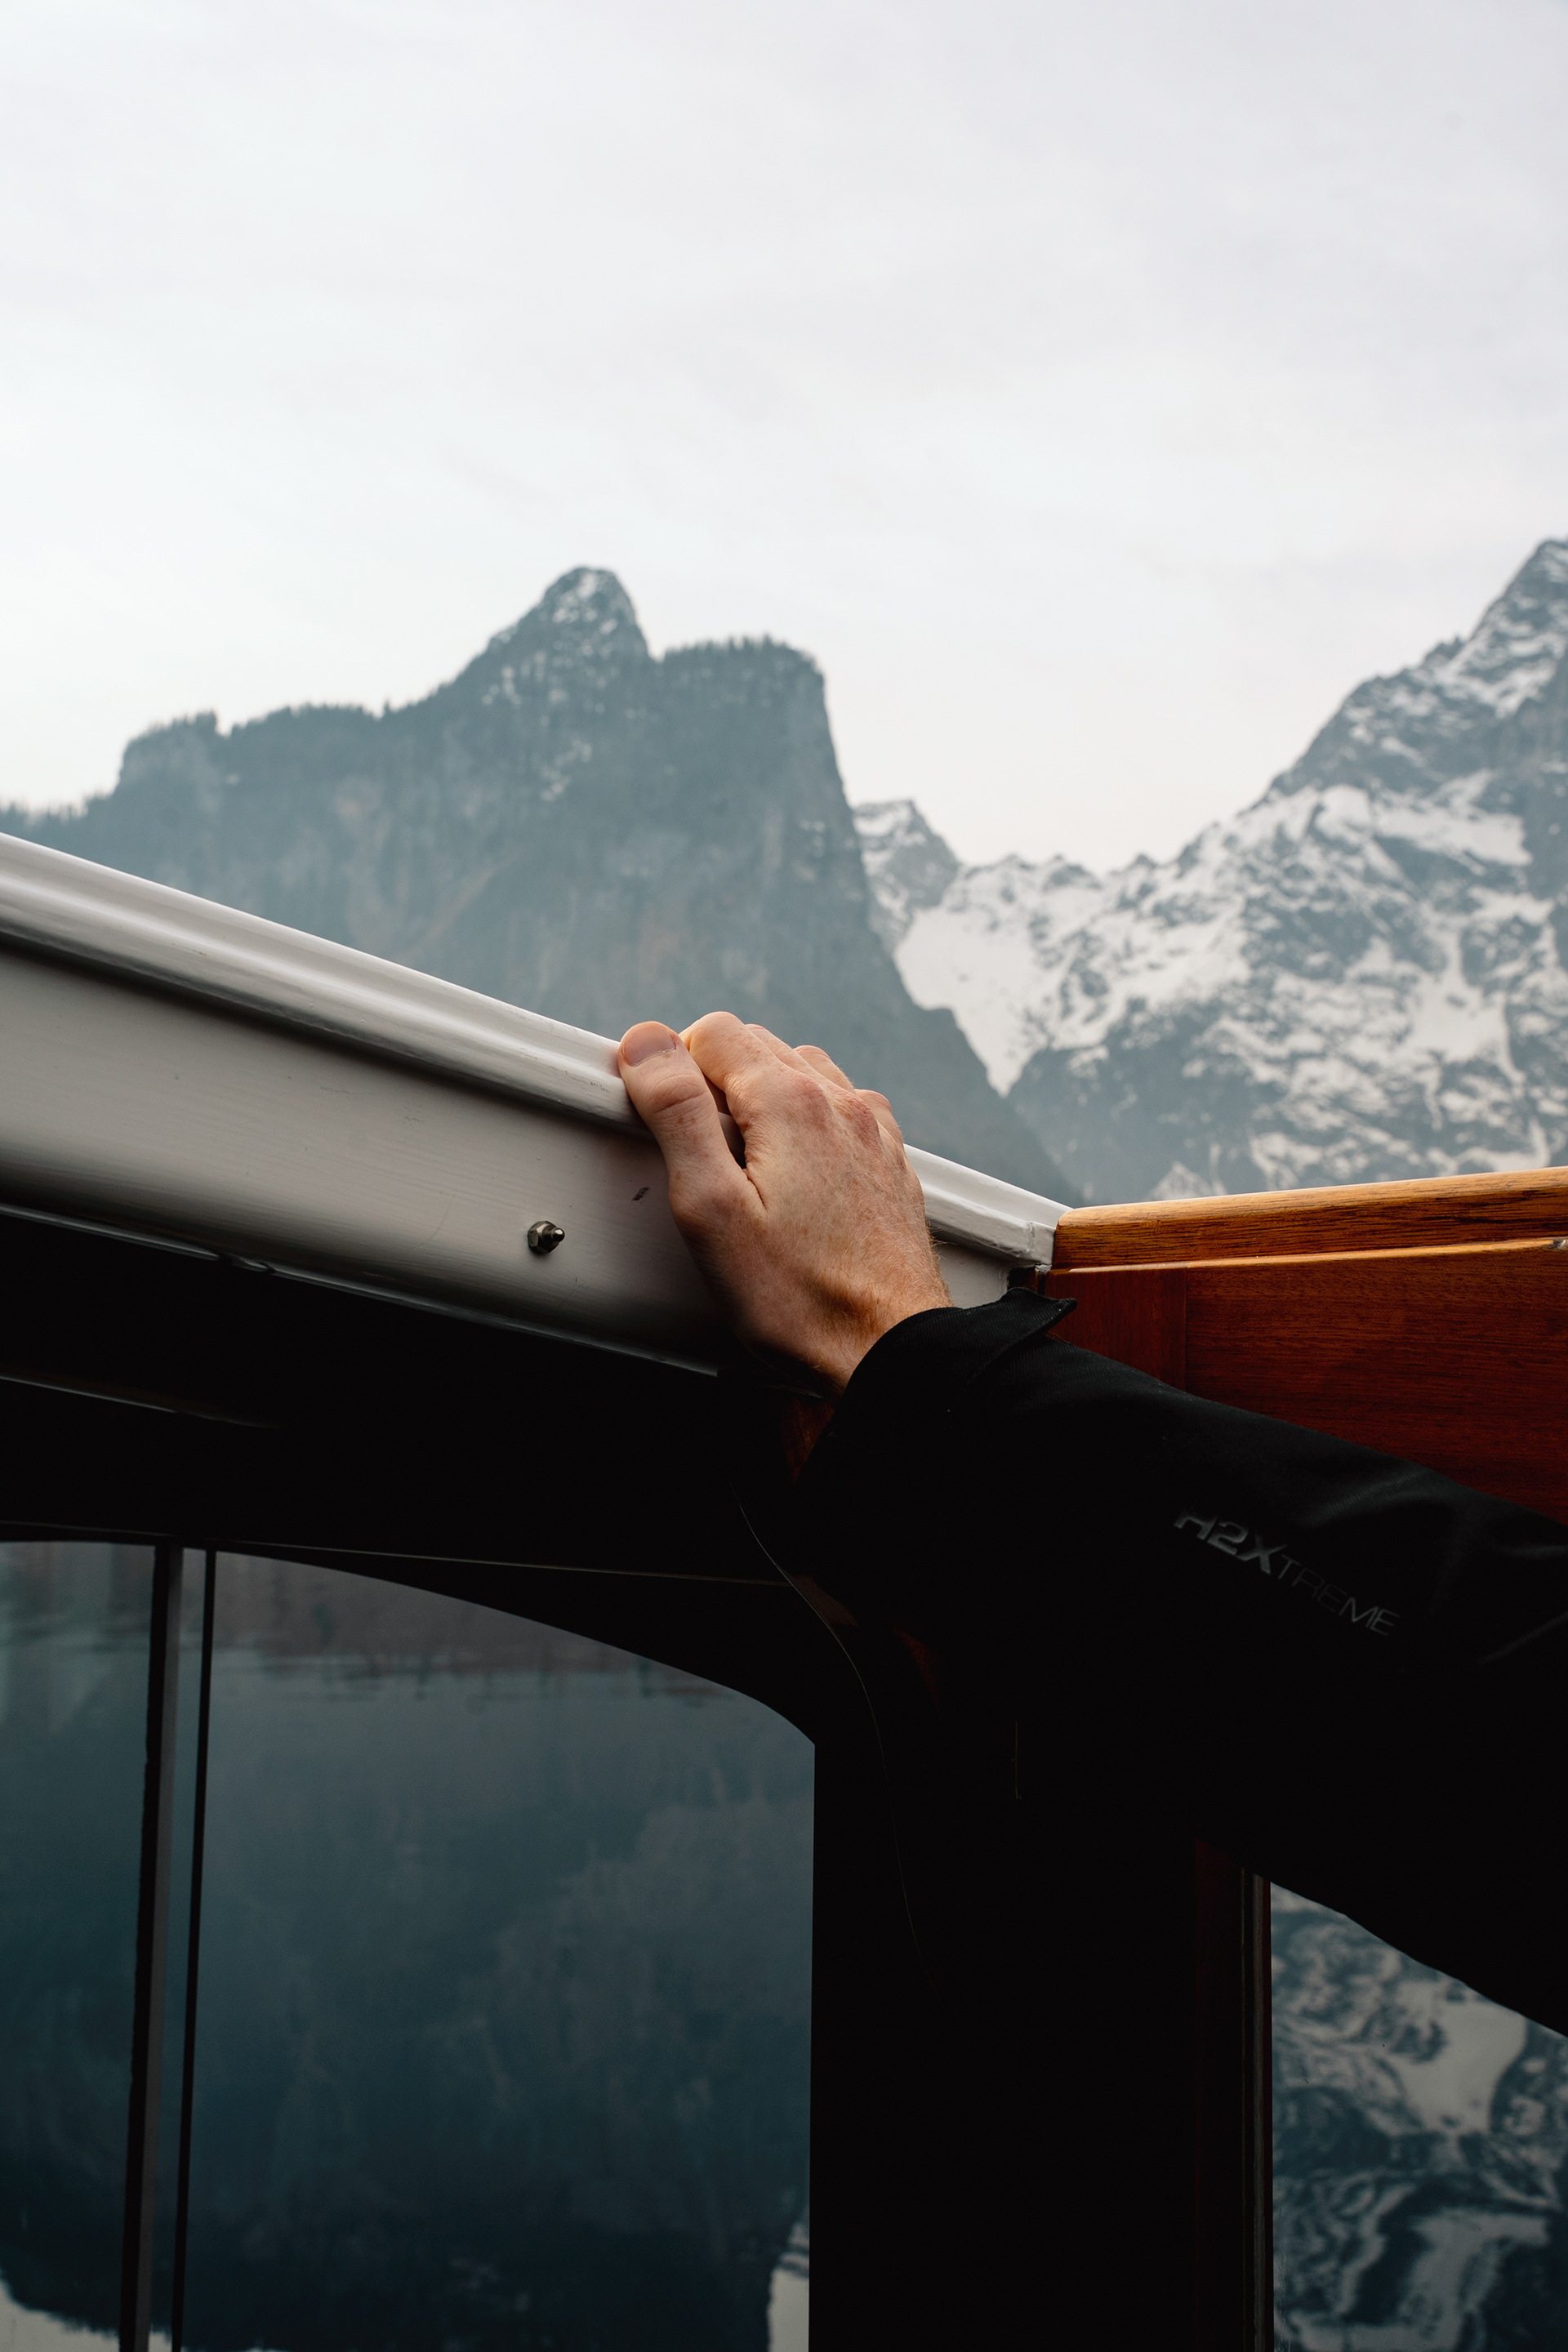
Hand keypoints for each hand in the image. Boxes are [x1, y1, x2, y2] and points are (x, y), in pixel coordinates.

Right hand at [618, 1012, 951, 1392]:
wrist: (887, 1348)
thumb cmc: (797, 1296)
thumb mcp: (709, 1206)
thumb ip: (676, 1114)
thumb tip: (648, 1045)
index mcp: (791, 1102)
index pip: (713, 1032)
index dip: (672, 1067)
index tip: (662, 1121)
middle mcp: (841, 1103)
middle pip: (758, 1047)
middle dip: (715, 1082)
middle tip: (695, 1155)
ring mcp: (873, 1132)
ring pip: (804, 1074)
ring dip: (764, 1098)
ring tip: (741, 1168)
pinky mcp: (890, 1164)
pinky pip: (840, 1112)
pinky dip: (808, 1123)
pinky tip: (793, 1177)